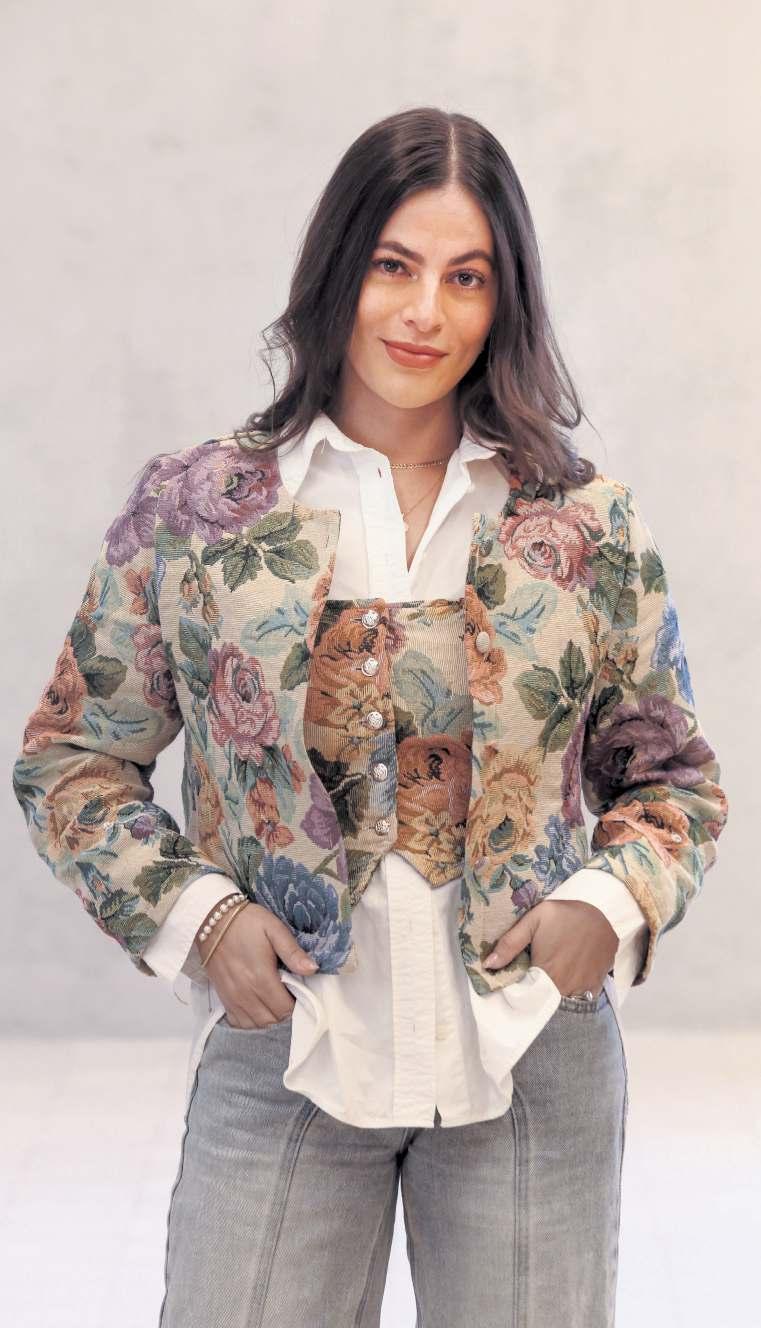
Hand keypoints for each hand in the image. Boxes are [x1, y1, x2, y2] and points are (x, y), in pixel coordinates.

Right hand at [197, 902, 317, 1027]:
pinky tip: (258, 1008)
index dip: (297, 1005)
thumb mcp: (274, 929)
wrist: (212, 920)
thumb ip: (293, 952)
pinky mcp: (223, 998)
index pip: (285, 1009)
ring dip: (269, 1019)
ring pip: (256, 1025)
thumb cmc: (246, 923)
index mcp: (262, 978)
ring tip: (275, 1002)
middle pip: (272, 1021)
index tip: (300, 992)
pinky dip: (251, 1021)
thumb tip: (313, 969)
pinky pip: (239, 1023)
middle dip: (285, 1013)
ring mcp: (233, 998)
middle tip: (289, 996)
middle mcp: (246, 994)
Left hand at [483, 899, 617, 997]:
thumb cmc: (565, 915)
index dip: (520, 992)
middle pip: (544, 1001)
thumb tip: (488, 964)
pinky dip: (573, 994)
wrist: (603, 913)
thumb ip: (510, 943)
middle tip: (533, 979)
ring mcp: (583, 989)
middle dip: (536, 994)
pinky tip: (568, 979)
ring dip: (554, 995)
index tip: (516, 984)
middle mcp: (565, 986)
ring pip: (563, 1002)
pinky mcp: (596, 986)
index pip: (526, 996)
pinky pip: (581, 999)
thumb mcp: (535, 919)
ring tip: (550, 978)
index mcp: (547, 972)